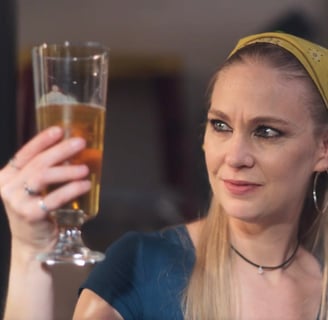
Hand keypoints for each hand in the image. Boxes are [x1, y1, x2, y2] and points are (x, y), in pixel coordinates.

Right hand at [0, 126, 90, 258]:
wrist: (32, 243)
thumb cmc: (37, 210)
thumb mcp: (35, 188)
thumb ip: (45, 171)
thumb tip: (71, 151)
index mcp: (7, 176)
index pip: (24, 153)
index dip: (42, 140)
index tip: (59, 130)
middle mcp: (8, 187)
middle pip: (38, 163)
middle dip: (61, 150)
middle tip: (80, 143)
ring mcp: (16, 201)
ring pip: (43, 176)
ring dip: (67, 170)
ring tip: (85, 168)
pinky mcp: (30, 214)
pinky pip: (54, 198)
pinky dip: (72, 189)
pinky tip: (85, 185)